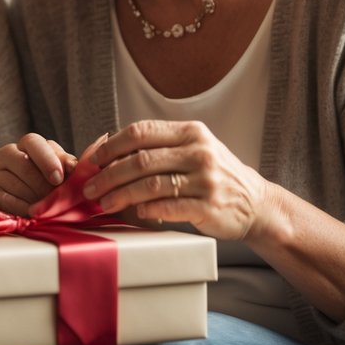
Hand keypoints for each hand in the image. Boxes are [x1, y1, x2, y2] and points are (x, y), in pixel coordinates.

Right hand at [0, 133, 77, 216]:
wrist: (28, 204)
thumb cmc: (50, 185)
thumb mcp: (62, 173)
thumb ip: (68, 167)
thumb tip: (75, 167)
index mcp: (27, 144)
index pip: (33, 142)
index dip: (47, 160)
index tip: (58, 179)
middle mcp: (7, 152)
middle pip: (22, 163)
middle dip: (41, 184)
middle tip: (52, 199)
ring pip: (12, 181)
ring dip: (31, 197)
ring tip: (44, 208)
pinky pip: (1, 197)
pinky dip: (18, 206)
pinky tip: (29, 212)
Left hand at [82, 120, 272, 240]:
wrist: (255, 203)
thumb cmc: (215, 175)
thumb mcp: (194, 150)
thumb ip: (160, 148)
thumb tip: (109, 155)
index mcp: (191, 132)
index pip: (141, 132)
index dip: (111, 145)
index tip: (93, 160)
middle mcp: (199, 152)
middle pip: (141, 160)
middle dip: (108, 174)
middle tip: (89, 187)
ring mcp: (205, 180)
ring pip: (151, 184)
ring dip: (120, 195)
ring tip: (103, 203)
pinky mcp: (209, 206)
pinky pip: (168, 206)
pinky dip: (146, 209)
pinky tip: (134, 212)